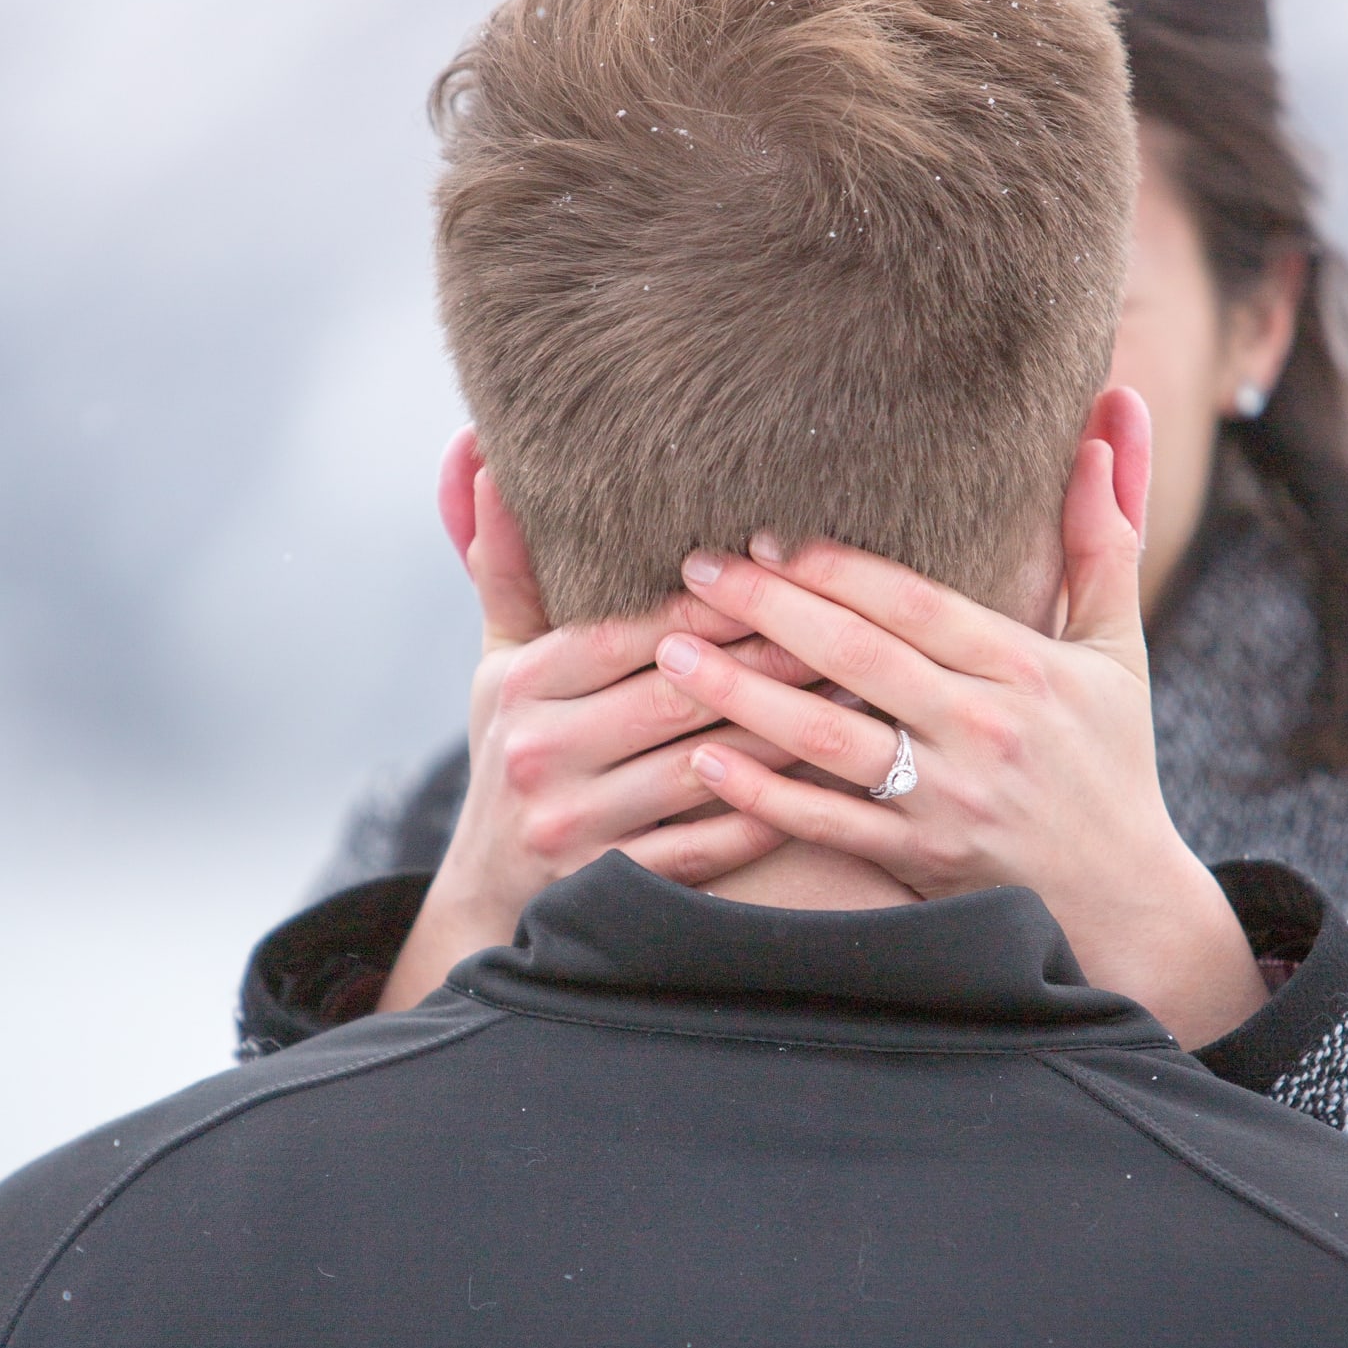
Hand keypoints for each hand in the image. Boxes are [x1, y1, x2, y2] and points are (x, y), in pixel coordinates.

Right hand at [378, 429, 796, 1009]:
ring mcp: (575, 824)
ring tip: (862, 699)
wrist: (487, 890)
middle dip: (770, 660)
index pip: (632, 633)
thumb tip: (485, 457)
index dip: (714, 606)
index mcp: (522, 685)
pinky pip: (708, 847)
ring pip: (704, 767)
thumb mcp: (500, 660)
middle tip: (850, 630)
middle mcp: (540, 753)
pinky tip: (829, 785)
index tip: (788, 575)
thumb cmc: (516, 748)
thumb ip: (506, 565)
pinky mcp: (612, 883)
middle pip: (677, 695)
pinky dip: (770, 814)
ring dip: (789, 732)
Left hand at [650, 389, 1266, 1050]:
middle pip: (858, 657)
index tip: (766, 535)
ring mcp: (948, 801)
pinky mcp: (921, 860)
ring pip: (829, 740)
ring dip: (743, 695)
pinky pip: (828, 824)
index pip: (914, 605)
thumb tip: (1116, 413)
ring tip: (673, 655)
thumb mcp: (1117, 647)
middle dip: (769, 609)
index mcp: (1027, 669)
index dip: (836, 567)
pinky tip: (705, 760)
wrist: (1125, 902)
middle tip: (695, 571)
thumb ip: (1104, 534)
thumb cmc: (1112, 761)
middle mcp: (985, 731)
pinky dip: (763, 795)